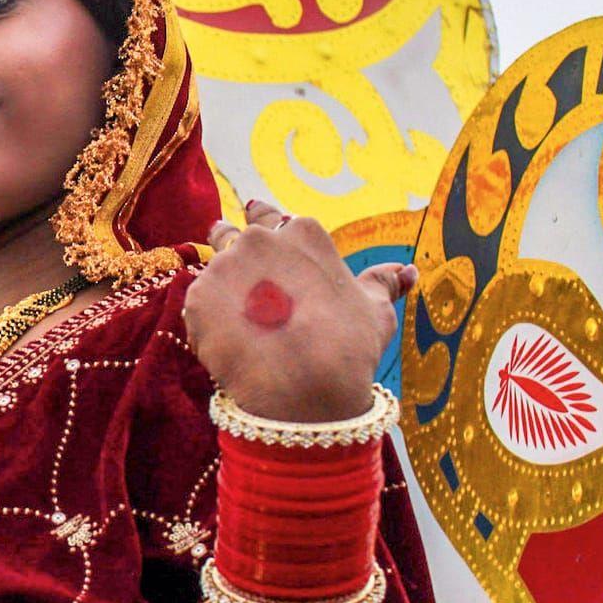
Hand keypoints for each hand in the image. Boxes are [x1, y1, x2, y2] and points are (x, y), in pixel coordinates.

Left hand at [183, 199, 415, 421]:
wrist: (305, 387)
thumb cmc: (348, 348)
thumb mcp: (374, 312)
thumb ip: (382, 284)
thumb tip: (406, 273)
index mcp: (302, 232)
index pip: (269, 215)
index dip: (265, 235)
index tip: (267, 257)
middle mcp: (258, 239)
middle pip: (230, 233)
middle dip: (232, 253)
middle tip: (245, 288)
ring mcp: (224, 267)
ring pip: (211, 268)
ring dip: (221, 290)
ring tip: (240, 323)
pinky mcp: (197, 298)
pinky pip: (196, 305)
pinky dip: (208, 322)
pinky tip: (229, 346)